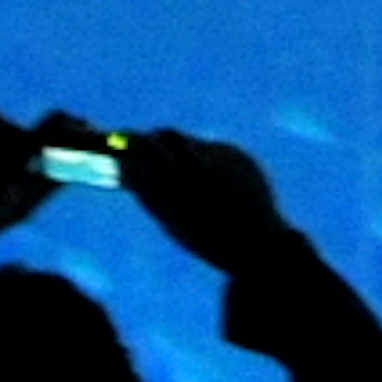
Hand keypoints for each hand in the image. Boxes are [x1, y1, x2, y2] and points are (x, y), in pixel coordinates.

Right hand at [120, 129, 283, 273]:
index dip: (132, 143)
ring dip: (181, 154)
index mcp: (182, 180)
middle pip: (168, 136)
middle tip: (144, 152)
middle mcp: (203, 160)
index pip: (147, 146)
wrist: (261, 245)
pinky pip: (214, 152)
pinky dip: (206, 165)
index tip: (121, 145)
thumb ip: (148, 191)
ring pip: (192, 144)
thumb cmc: (210, 239)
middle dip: (154, 141)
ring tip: (191, 187)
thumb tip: (126, 167)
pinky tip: (216, 190)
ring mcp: (225, 154)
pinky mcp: (240, 154)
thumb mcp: (172, 220)